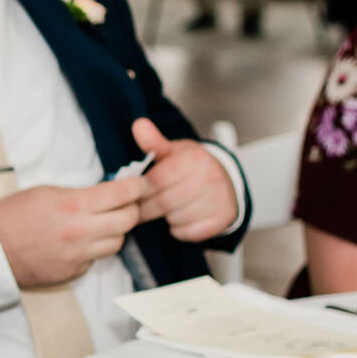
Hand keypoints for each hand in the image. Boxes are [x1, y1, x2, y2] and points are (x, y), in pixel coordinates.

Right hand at [0, 174, 146, 288]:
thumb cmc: (14, 214)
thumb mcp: (47, 192)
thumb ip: (81, 194)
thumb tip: (108, 193)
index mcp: (74, 205)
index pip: (122, 194)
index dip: (137, 186)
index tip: (139, 183)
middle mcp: (81, 232)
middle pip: (128, 220)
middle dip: (132, 209)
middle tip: (126, 203)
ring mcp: (78, 256)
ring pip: (117, 243)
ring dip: (115, 231)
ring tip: (102, 223)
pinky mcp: (73, 272)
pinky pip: (96, 259)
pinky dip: (94, 249)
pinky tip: (80, 242)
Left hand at [130, 117, 238, 243]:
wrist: (224, 181)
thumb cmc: (191, 167)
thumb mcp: (173, 151)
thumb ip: (153, 142)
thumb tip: (138, 125)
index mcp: (194, 158)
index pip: (156, 180)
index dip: (141, 190)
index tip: (133, 194)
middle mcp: (210, 177)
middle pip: (164, 202)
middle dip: (147, 208)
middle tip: (138, 209)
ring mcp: (219, 199)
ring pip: (175, 218)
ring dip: (164, 218)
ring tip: (163, 210)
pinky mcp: (222, 219)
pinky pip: (187, 232)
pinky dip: (178, 229)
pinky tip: (179, 218)